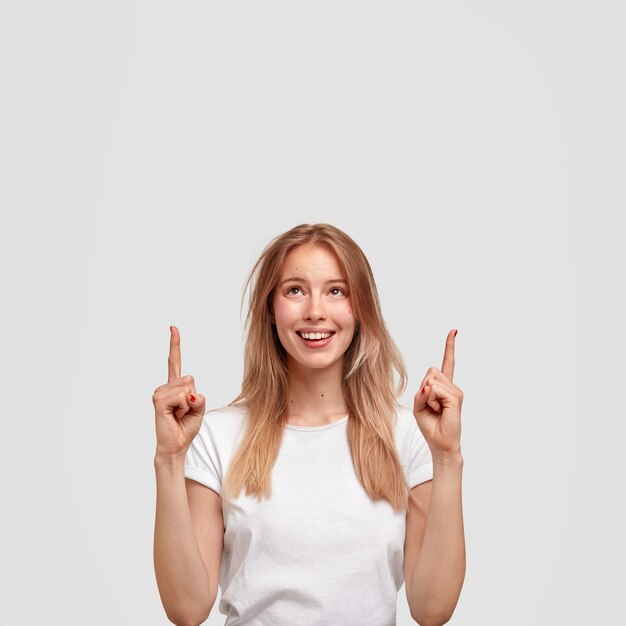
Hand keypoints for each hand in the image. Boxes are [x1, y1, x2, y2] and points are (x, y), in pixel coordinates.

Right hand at [152, 325, 205, 459]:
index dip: (174, 344)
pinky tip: (175, 416)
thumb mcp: (200, 409)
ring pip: (187, 388)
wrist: (176, 445)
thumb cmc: (186, 427)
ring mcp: (160, 393)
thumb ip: (198, 397)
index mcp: (175, 386)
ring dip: (189, 405)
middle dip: (194, 397)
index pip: (174, 361)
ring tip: (178, 415)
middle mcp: (165, 387)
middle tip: (184, 412)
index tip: (173, 327)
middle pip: (190, 378)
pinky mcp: (159, 401)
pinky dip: (184, 407)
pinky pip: (182, 396)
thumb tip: (189, 393)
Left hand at [413, 329, 463, 458]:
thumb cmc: (430, 425)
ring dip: (427, 396)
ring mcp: (455, 391)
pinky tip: (438, 410)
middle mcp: (451, 386)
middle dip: (423, 388)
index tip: (454, 331)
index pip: (447, 363)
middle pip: (430, 371)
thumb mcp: (418, 406)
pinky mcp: (456, 398)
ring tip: (436, 409)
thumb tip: (430, 384)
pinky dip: (431, 399)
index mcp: (443, 386)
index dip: (449, 347)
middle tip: (430, 405)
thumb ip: (421, 392)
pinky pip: (436, 389)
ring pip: (432, 380)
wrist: (441, 444)